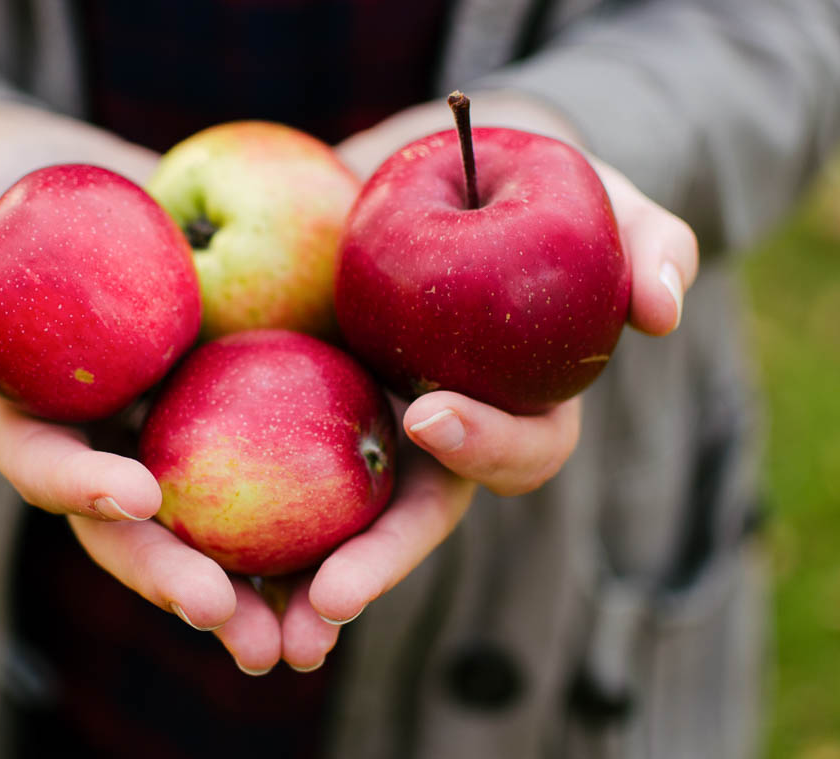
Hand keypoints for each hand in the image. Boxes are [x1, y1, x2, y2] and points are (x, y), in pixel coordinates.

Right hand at [0, 103, 281, 670]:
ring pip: (201, 527)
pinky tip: (345, 556)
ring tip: (293, 635)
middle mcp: (96, 445)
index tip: (139, 494)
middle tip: (222, 614)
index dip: (83, 486)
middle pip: (128, 528)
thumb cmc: (0, 196)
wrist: (88, 180)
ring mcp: (163, 434)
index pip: (46, 466)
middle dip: (167, 575)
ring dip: (241, 587)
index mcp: (28, 420)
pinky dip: (297, 522)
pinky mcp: (223, 415)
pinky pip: (261, 472)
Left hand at [274, 95, 699, 669]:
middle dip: (376, 565)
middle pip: (412, 519)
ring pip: (337, 523)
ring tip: (257, 630)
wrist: (433, 173)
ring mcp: (367, 427)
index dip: (481, 443)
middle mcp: (437, 437)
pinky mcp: (298, 403)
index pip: (512, 451)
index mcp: (511, 408)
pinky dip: (234, 515)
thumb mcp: (600, 204)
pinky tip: (180, 538)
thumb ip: (646, 246)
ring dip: (299, 581)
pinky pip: (265, 469)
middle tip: (327, 599)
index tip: (427, 412)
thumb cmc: (529, 193)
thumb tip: (659, 314)